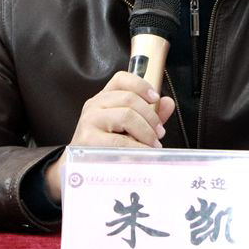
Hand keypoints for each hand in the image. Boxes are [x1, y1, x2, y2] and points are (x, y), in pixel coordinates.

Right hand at [44, 71, 174, 201]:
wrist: (80, 169)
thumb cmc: (107, 146)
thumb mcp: (130, 128)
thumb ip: (150, 114)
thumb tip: (168, 103)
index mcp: (104, 98)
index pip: (121, 79)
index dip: (141, 85)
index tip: (155, 98)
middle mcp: (94, 105)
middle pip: (130, 99)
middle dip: (151, 117)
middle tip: (159, 133)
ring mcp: (89, 120)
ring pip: (127, 116)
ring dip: (146, 132)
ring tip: (152, 145)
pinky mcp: (88, 139)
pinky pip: (120, 141)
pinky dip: (137, 148)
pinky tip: (142, 154)